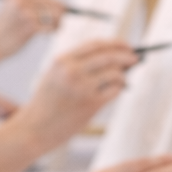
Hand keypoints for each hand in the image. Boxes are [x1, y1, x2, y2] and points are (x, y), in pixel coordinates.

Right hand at [0, 0, 65, 59]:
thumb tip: (57, 4)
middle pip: (50, 2)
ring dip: (58, 21)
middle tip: (62, 19)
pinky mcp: (30, 26)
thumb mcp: (12, 11)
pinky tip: (52, 33)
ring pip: (52, 14)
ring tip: (56, 28)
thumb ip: (29, 5)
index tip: (62, 6)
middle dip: (60, 11)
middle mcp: (21, 1)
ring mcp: (25, 13)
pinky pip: (50, 26)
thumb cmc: (4, 30)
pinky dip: (54, 30)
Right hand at [19, 40, 136, 151]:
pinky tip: (115, 91)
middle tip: (135, 59)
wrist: (35, 127)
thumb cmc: (47, 102)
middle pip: (109, 56)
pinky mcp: (91, 104)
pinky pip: (115, 91)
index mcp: (62, 60)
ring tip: (121, 80)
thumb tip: (112, 56)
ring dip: (123, 76)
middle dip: (126, 56)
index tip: (126, 45)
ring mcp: (82, 88)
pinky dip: (119, 89)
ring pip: (115, 73)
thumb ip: (77, 64)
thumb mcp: (55, 75)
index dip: (115, 43)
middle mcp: (72, 71)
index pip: (95, 44)